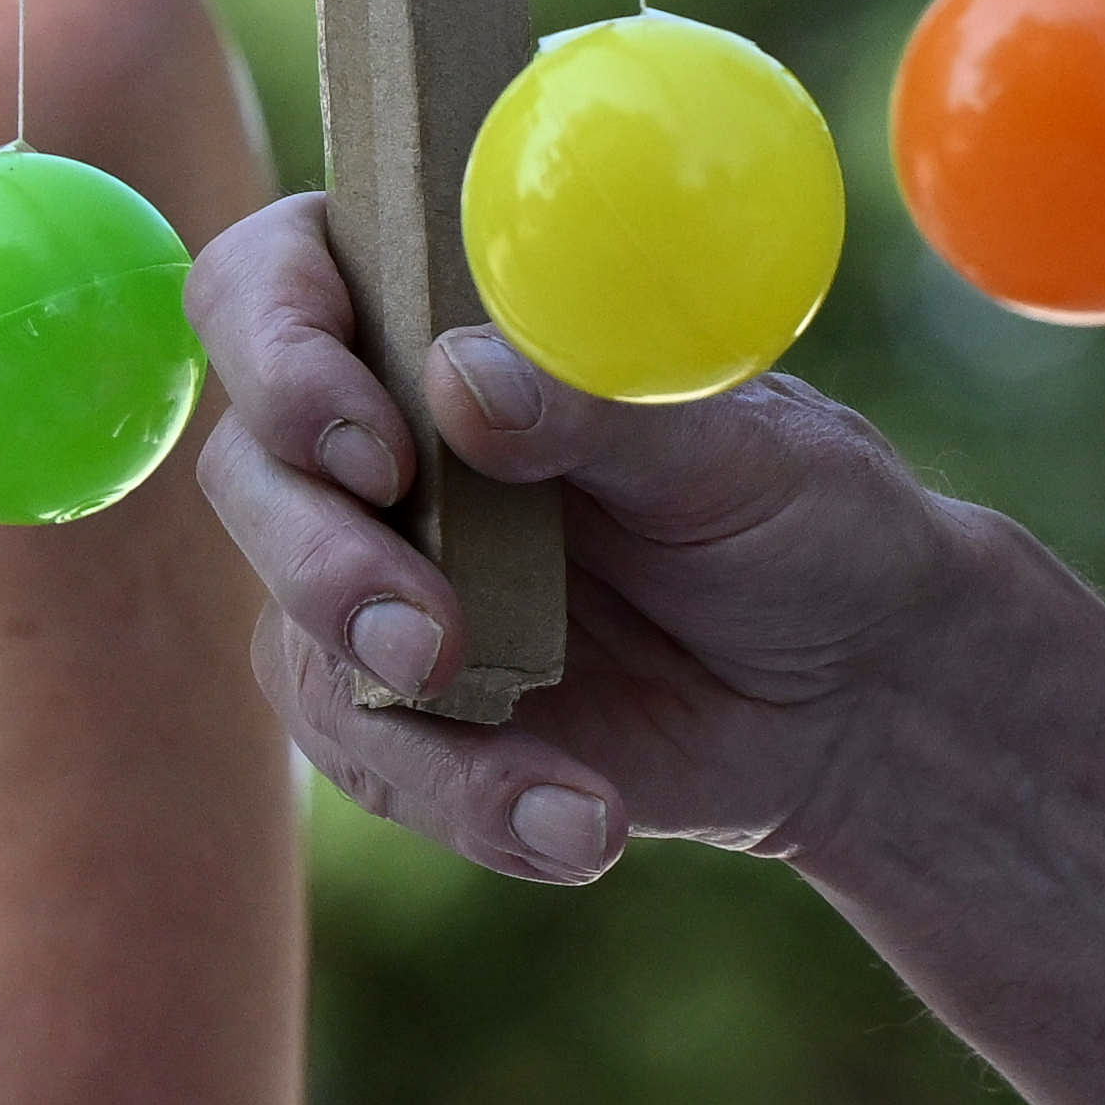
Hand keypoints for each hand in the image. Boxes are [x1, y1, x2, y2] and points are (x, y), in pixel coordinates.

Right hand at [178, 191, 987, 887]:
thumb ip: (601, 406)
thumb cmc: (805, 515)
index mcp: (448, 312)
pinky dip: (471, 800)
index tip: (373, 440)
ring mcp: (381, 574)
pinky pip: (372, 756)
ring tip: (553, 787)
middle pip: (251, 465)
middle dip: (315, 557)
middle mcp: (385, 433)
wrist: (853, 692)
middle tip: (429, 639)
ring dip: (399, 713)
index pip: (279, 278)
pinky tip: (582, 825)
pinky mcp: (404, 708)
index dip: (280, 346)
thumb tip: (461, 379)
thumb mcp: (743, 448)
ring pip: (291, 633)